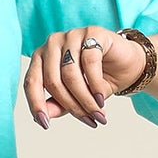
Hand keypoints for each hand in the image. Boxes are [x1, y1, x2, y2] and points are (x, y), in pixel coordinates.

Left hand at [23, 24, 143, 129]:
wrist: (127, 65)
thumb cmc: (97, 80)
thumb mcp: (75, 96)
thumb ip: (57, 104)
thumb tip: (43, 117)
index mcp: (41, 58)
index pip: (31, 82)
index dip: (36, 104)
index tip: (44, 124)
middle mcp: (52, 44)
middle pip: (53, 81)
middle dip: (71, 106)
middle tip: (88, 120)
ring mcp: (71, 36)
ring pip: (70, 74)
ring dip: (85, 99)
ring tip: (97, 113)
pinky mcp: (92, 33)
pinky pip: (89, 63)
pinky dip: (95, 85)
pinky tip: (101, 98)